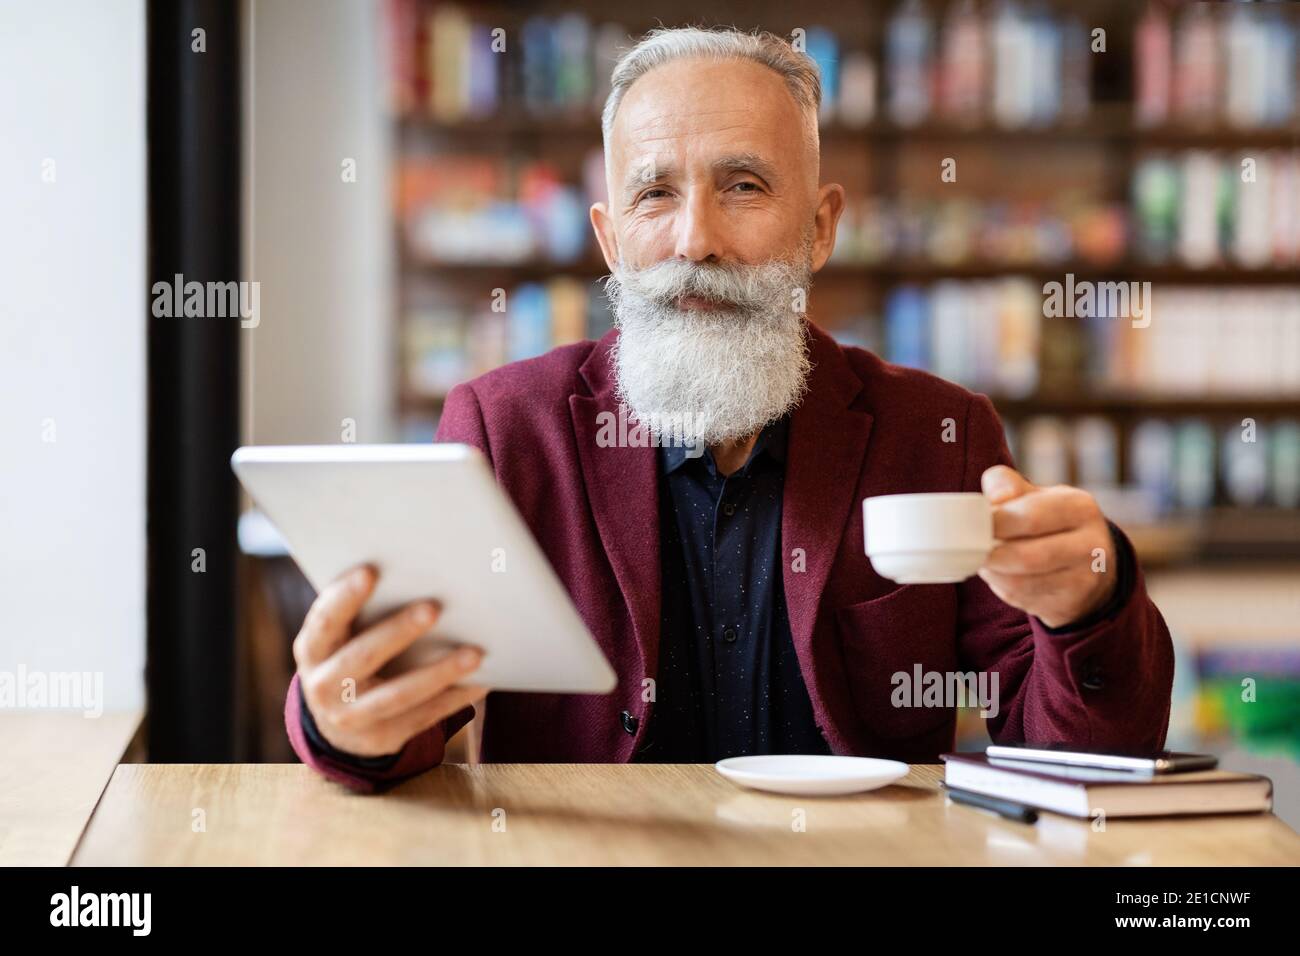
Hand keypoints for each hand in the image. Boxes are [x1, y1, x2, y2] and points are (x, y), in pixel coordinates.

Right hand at [294, 565, 486, 757]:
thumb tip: (418, 574)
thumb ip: (361, 612)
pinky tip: (481, 679)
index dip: (344, 597)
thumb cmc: (349, 655)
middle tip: (434, 608)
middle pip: (362, 657)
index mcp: (312, 650)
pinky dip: (454, 697)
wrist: (338, 724)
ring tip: (475, 653)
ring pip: (398, 695)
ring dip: (439, 673)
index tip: (370, 572)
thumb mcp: (340, 638)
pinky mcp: (383, 738)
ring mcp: (352, 717)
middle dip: (398, 632)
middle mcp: (324, 686)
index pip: (324, 621)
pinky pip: (423, 716)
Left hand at [977, 466, 1117, 628]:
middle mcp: (1090, 544)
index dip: (995, 523)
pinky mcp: (1071, 604)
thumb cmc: (1049, 522)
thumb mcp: (1034, 494)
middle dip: (990, 554)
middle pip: (1026, 556)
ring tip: (983, 561)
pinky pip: (1024, 599)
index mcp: (1079, 507)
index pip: (1031, 517)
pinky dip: (1002, 588)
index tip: (973, 525)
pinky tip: (1000, 576)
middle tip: (970, 549)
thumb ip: (1007, 484)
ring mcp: (1084, 579)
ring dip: (993, 573)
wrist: (1088, 563)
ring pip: (1021, 582)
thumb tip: (995, 498)